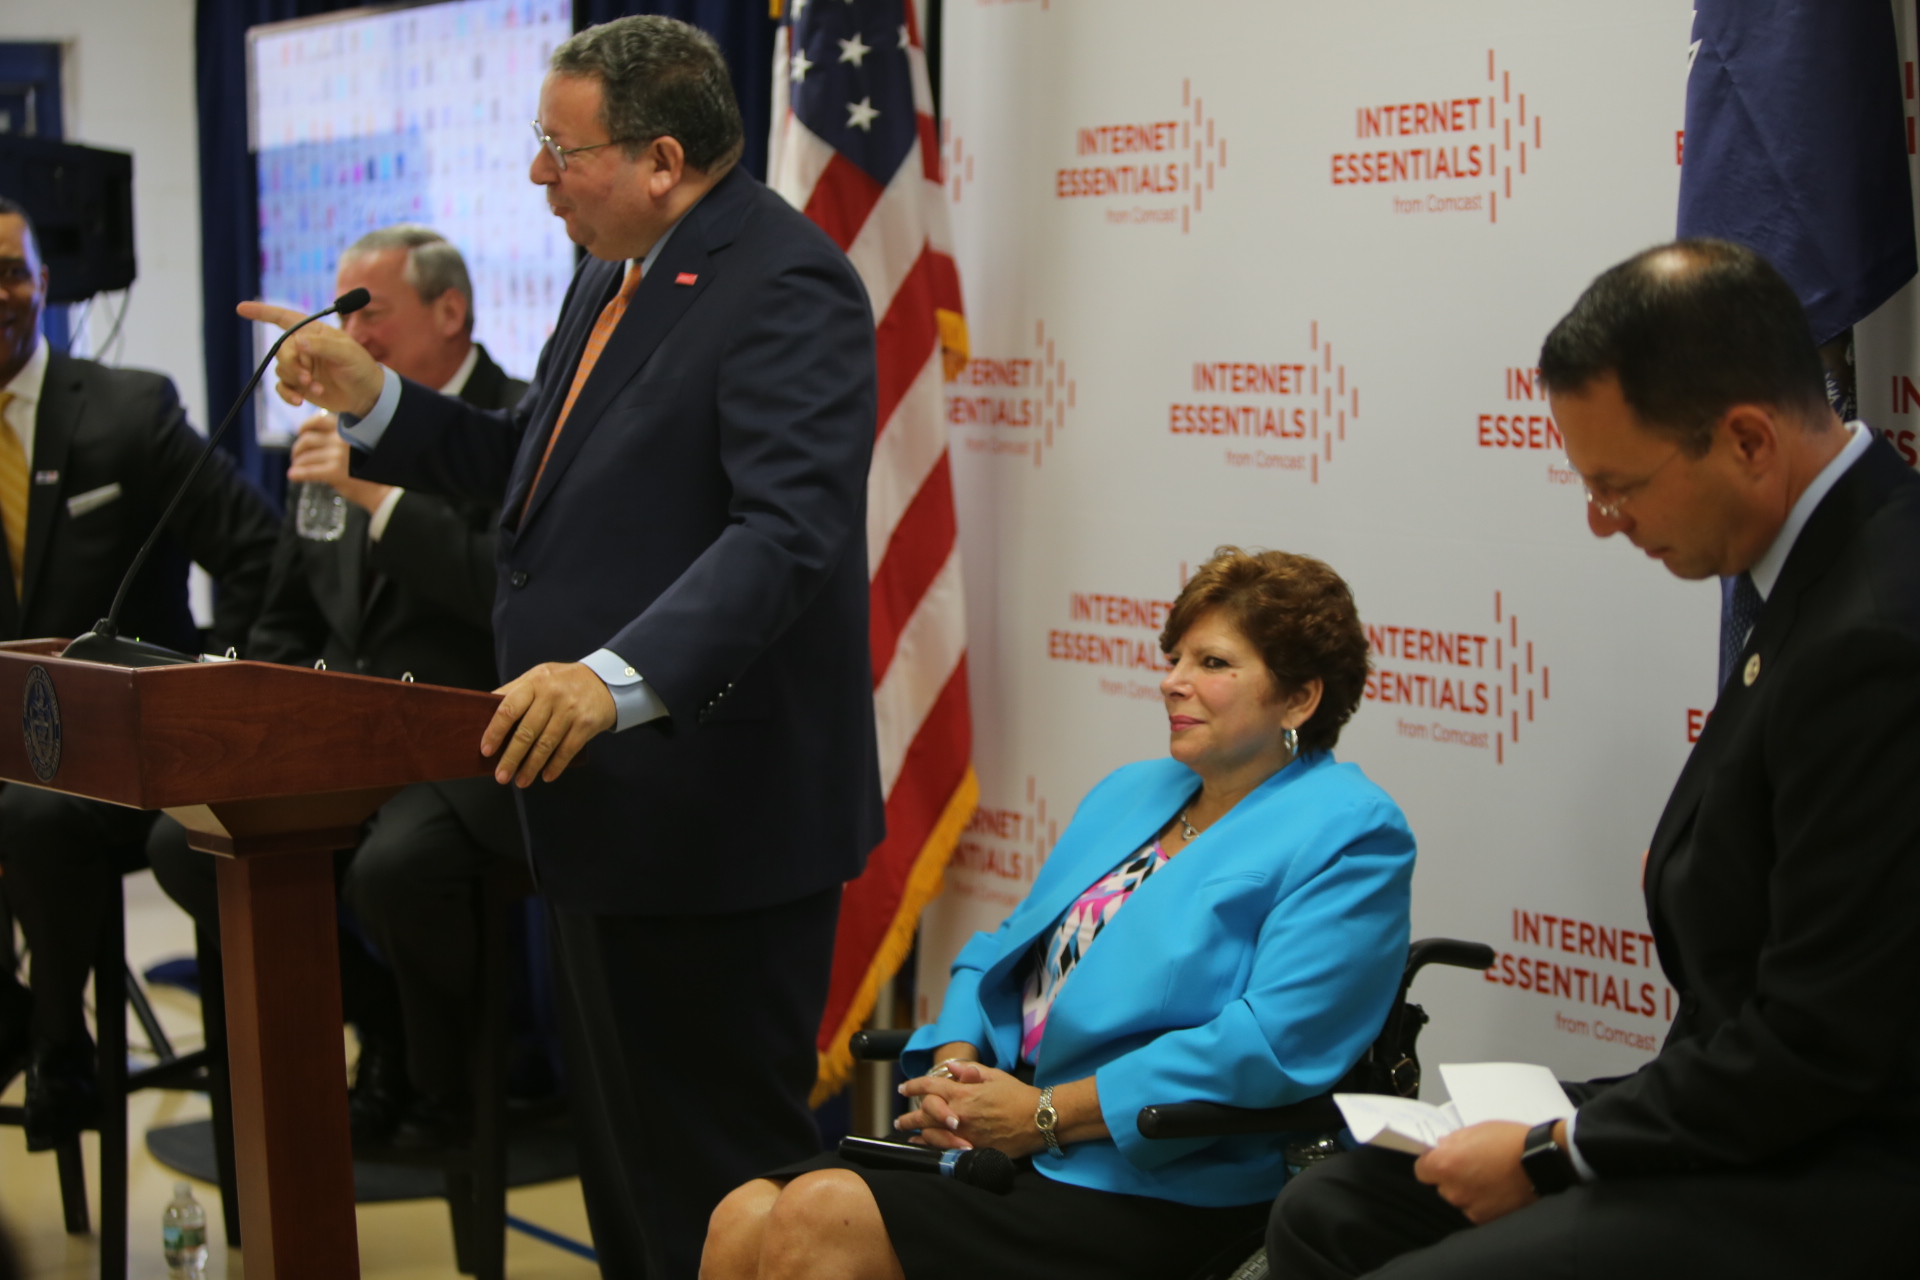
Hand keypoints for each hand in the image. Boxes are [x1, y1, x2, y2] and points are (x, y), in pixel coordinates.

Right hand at [236, 301, 384, 416]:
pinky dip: (288, 394)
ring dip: (295, 380)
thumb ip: (323, 346)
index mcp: (314, 332)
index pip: (284, 318)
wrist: (367, 396)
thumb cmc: (360, 368)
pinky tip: (300, 401)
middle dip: (291, 364)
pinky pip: (282, 387)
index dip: (262, 312)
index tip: (241, 308)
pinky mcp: (300, 384)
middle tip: (307, 377)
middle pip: (281, 350)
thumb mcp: (347, 354)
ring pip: (281, 369)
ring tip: (316, 388)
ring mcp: (300, 366)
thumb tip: (298, 342)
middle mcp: (303, 347)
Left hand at [286, 413, 394, 512]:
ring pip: (305, 456)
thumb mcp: (357, 445)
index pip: (319, 420)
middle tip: (296, 457)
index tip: (301, 433)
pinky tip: (293, 476)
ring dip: (297, 463)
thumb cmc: (370, 469)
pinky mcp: (333, 472)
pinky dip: (297, 474)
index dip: (305, 426)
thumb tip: (313, 438)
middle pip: (307, 439)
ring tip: (296, 468)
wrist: (383, 490)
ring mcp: (336, 455)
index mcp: (347, 430)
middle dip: (297, 449)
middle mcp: (340, 439)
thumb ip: (339, 438)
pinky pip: (308, 471)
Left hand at [483, 662, 617, 786]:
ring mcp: (571, 710)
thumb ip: (514, 691)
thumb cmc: (562, 681)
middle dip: (512, 758)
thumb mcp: (537, 676)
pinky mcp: (586, 724)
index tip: (486, 751)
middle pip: (527, 732)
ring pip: (546, 744)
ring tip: (521, 781)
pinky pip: (567, 750)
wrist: (605, 681)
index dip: (495, 731)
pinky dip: (555, 766)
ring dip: (532, 767)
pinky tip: (546, 776)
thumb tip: (482, 710)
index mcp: (535, 682)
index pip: (509, 708)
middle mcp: (552, 695)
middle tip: (501, 777)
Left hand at [897, 1060, 1044, 1158]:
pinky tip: (924, 1146)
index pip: (930, 1087)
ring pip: (931, 1134)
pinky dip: (931, 1147)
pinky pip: (944, 1149)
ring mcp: (965, 1133)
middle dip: (909, 1116)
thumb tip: (950, 1067)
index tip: (903, 1088)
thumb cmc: (1018, 1095)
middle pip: (924, 1113)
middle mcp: (959, 1114)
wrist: (1038, 1119)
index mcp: (964, 1093)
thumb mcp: (994, 1076)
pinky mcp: (973, 1149)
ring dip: (916, 1132)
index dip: (913, 1086)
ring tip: (908, 1133)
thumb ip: (970, 1071)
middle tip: (900, 1120)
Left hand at [1413, 1120, 1537, 1223]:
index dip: (1430, 1164)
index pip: (1421, 1170)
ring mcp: (1469, 1207)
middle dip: (1451, 1177)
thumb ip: (1453, 1141)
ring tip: (1489, 1178)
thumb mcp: (1477, 1130)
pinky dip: (1482, 1202)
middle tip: (1472, 1166)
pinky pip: (1475, 1209)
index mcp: (1446, 1164)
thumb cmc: (1510, 1141)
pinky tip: (1497, 1190)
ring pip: (1459, 1199)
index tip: (1442, 1159)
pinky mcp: (1486, 1219)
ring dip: (1467, 1191)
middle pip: (1441, 1185)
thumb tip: (1442, 1147)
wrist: (1541, 1163)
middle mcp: (1453, 1189)